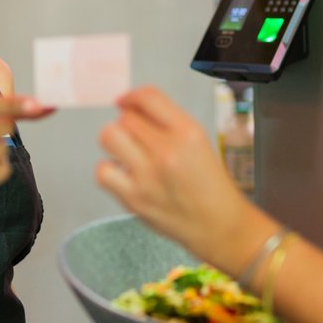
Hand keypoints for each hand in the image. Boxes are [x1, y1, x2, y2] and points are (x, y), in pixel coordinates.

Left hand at [95, 86, 264, 269]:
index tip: (126, 102)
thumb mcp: (199, 142)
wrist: (219, 225)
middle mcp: (167, 151)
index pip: (148, 97)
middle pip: (126, 118)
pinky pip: (103, 171)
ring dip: (115, 142)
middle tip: (138, 138)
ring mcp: (148, 175)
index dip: (132, 97)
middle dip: (129, 125)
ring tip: (128, 153)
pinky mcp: (134, 198)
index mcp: (188, 132)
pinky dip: (109, 170)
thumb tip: (131, 107)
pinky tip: (124, 174)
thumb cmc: (210, 186)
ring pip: (109, 136)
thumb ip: (168, 123)